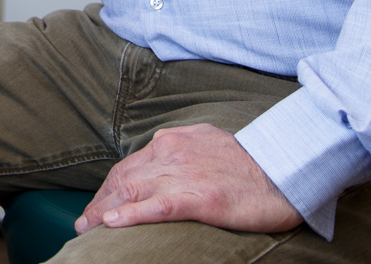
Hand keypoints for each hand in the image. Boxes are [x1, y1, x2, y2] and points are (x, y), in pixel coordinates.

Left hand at [76, 124, 301, 234]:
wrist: (286, 168)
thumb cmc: (251, 163)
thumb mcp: (208, 145)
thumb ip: (182, 152)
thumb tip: (162, 165)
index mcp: (173, 141)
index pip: (129, 167)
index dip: (109, 189)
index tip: (98, 207)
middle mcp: (172, 153)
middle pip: (124, 179)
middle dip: (100, 203)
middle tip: (84, 224)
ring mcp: (184, 174)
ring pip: (133, 192)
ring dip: (105, 212)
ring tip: (89, 228)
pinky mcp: (200, 197)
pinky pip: (157, 206)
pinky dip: (131, 215)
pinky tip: (113, 224)